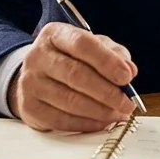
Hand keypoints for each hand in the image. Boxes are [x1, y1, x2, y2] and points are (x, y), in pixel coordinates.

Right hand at [8, 22, 138, 131]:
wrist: (37, 77)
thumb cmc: (71, 60)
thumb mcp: (93, 48)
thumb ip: (114, 54)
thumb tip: (130, 70)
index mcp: (55, 35)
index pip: (81, 44)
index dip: (106, 61)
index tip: (126, 76)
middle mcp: (38, 56)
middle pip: (76, 74)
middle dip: (107, 92)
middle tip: (127, 103)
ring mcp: (30, 82)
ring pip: (70, 101)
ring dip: (100, 111)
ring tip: (119, 114)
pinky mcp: (29, 107)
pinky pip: (62, 120)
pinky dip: (87, 123)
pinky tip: (102, 122)